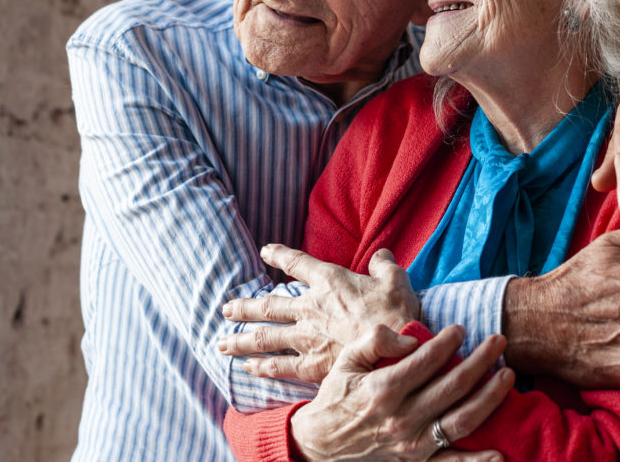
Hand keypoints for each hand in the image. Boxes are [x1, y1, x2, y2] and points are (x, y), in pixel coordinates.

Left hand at [219, 245, 419, 382]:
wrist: (396, 347)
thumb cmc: (397, 311)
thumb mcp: (395, 278)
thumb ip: (384, 264)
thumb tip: (381, 254)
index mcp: (329, 281)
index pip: (297, 263)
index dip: (280, 255)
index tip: (265, 251)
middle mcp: (311, 307)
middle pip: (269, 305)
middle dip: (245, 307)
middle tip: (226, 309)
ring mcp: (307, 337)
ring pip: (265, 337)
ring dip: (241, 340)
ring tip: (222, 343)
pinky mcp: (312, 365)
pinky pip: (279, 366)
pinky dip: (261, 367)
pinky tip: (247, 369)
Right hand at [290, 324, 513, 461]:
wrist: (320, 445)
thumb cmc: (338, 396)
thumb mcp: (346, 361)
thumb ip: (375, 340)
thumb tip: (411, 339)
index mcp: (383, 390)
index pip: (427, 360)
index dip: (448, 341)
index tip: (461, 327)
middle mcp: (401, 418)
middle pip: (453, 386)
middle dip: (481, 360)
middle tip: (500, 340)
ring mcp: (412, 444)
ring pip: (461, 420)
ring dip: (490, 397)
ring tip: (507, 375)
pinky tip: (500, 453)